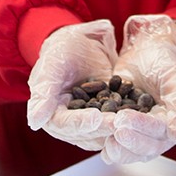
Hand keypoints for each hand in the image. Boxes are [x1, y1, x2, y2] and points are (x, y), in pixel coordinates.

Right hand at [26, 20, 120, 151]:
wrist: (83, 41)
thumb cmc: (62, 50)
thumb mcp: (52, 66)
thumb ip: (44, 93)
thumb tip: (35, 122)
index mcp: (50, 114)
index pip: (65, 125)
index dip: (81, 123)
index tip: (98, 118)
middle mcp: (70, 123)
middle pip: (86, 133)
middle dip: (104, 127)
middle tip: (121, 121)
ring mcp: (90, 120)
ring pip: (103, 131)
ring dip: (118, 128)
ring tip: (133, 120)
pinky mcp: (107, 114)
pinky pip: (116, 120)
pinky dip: (127, 119)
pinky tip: (141, 115)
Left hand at [105, 14, 175, 164]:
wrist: (149, 50)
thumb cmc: (166, 61)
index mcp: (173, 123)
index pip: (159, 133)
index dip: (142, 129)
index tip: (124, 120)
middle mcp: (156, 132)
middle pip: (144, 148)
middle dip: (129, 141)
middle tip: (114, 130)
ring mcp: (138, 130)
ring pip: (129, 149)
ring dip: (117, 148)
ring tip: (105, 141)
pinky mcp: (121, 126)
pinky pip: (113, 140)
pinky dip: (104, 140)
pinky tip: (95, 138)